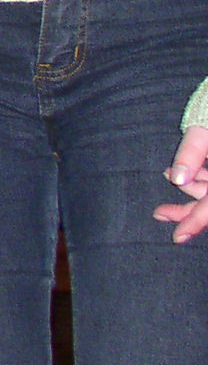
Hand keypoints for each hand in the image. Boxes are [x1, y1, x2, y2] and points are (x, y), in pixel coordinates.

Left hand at [152, 124, 207, 242]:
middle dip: (188, 210)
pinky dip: (199, 179)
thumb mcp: (204, 127)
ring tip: (165, 176)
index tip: (177, 237)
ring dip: (191, 192)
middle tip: (159, 213)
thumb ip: (193, 152)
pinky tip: (176, 174)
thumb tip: (177, 179)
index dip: (196, 221)